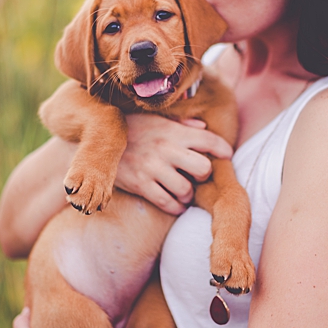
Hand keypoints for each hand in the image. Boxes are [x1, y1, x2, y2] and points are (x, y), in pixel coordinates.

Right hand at [116, 115, 234, 215]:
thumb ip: (181, 125)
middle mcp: (167, 150)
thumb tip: (202, 127)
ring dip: (188, 194)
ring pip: (185, 189)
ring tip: (184, 192)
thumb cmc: (132, 130)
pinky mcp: (141, 185)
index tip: (226, 155)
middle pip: (203, 168)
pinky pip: (166, 202)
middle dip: (204, 175)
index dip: (223, 150)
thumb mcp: (156, 120)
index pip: (209, 140)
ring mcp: (153, 169)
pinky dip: (175, 207)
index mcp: (174, 132)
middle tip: (198, 176)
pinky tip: (176, 205)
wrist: (100, 141)